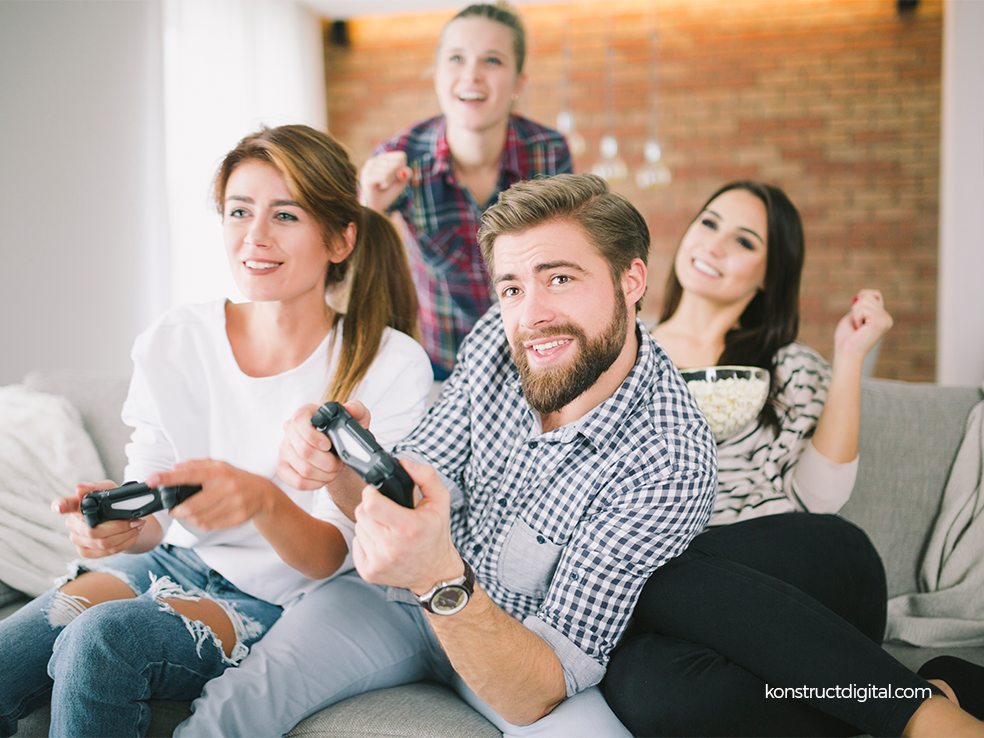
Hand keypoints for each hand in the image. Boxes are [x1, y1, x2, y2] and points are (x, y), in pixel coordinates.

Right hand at [55, 480, 145, 557]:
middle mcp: (72, 523)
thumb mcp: (110, 490)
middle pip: (92, 532)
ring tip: (138, 526)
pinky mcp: (85, 551)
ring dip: (126, 535)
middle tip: (136, 520)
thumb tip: (79, 487)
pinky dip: (124, 543)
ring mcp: (76, 539)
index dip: (60, 506)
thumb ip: (97, 487)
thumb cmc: (112, 503)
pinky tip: (132, 535)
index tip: (59, 507)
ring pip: (103, 543)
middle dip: (119, 527)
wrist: (121, 520)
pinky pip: (106, 552)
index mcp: (77, 505)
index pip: (64, 504)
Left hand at [147, 460, 276, 530]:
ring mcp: (234, 503)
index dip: (169, 478)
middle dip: (177, 510)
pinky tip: (202, 517)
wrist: (262, 493)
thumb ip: (196, 465)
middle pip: (193, 505)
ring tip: (189, 513)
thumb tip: (175, 467)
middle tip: (173, 509)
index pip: (189, 474)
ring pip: (200, 518)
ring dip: (189, 518)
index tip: (152, 479)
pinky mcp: (238, 517)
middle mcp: (227, 487)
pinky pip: (211, 525)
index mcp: (219, 472)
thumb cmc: (235, 478)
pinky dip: (201, 523)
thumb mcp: (218, 465)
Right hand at [276, 401, 370, 490]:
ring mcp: (284, 449)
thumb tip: (350, 409)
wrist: (336, 450)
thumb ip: (357, 409)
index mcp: (304, 413)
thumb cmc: (343, 431)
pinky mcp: (282, 467)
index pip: (299, 422)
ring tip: (335, 470)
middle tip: (339, 463)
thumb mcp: (356, 417)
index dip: (313, 437)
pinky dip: (315, 483)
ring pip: (304, 469)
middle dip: (328, 462)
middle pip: (304, 451)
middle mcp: (289, 430)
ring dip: (325, 474)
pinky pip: (297, 481)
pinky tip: (324, 478)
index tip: (329, 445)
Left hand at [352, 459, 461, 594]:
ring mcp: (379, 562)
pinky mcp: (369, 572)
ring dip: (369, 523)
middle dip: (371, 507)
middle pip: (361, 513)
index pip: (371, 503)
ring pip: (358, 527)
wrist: (435, 573)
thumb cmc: (436, 534)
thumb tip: (404, 462)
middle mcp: (392, 547)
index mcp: (409, 528)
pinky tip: (382, 541)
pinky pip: (356, 543)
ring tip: (387, 527)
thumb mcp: (440, 501)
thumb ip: (426, 476)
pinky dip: (366, 539)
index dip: (372, 493)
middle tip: (386, 511)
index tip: (378, 493)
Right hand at [360, 151, 410, 211]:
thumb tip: (406, 170)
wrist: (375, 208)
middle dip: (396, 176)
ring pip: (391, 170)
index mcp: (382, 158)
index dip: (402, 169)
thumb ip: (406, 175)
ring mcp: (368, 168)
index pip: (401, 157)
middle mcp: (374, 161)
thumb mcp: (401, 183)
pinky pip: (384, 176)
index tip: (395, 177)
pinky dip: (386, 184)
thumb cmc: (387, 193)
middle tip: (387, 183)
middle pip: (397, 163)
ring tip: (382, 186)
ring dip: (390, 182)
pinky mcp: (367, 177)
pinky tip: (379, 187)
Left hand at [833, 289, 893, 366]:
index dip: (861, 299)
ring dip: (855, 313)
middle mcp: (887, 319)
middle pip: (869, 296)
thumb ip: (861, 305)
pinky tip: (859, 328)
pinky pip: (863, 308)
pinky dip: (856, 316)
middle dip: (856, 308)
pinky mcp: (880, 322)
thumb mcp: (854, 316)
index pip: (874, 294)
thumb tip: (862, 293)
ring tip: (857, 327)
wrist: (846, 353)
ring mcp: (885, 320)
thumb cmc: (846, 338)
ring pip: (865, 300)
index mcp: (882, 318)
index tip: (857, 316)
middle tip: (856, 324)